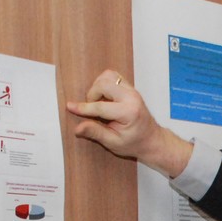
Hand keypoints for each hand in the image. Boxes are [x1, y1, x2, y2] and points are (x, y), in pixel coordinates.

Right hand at [66, 69, 191, 176]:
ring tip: (99, 103)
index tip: (70, 107)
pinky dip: (104, 84)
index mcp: (129, 112)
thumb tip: (77, 128)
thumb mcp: (113, 143)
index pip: (100, 106)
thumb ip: (95, 133)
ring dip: (98, 87)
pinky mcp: (130, 87)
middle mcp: (132, 97)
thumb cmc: (134, 143)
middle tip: (93, 110)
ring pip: (108, 76)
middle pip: (103, 84)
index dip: (83, 108)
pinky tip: (104, 98)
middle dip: (92, 95)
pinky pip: (113, 77)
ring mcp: (132, 90)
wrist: (151, 139)